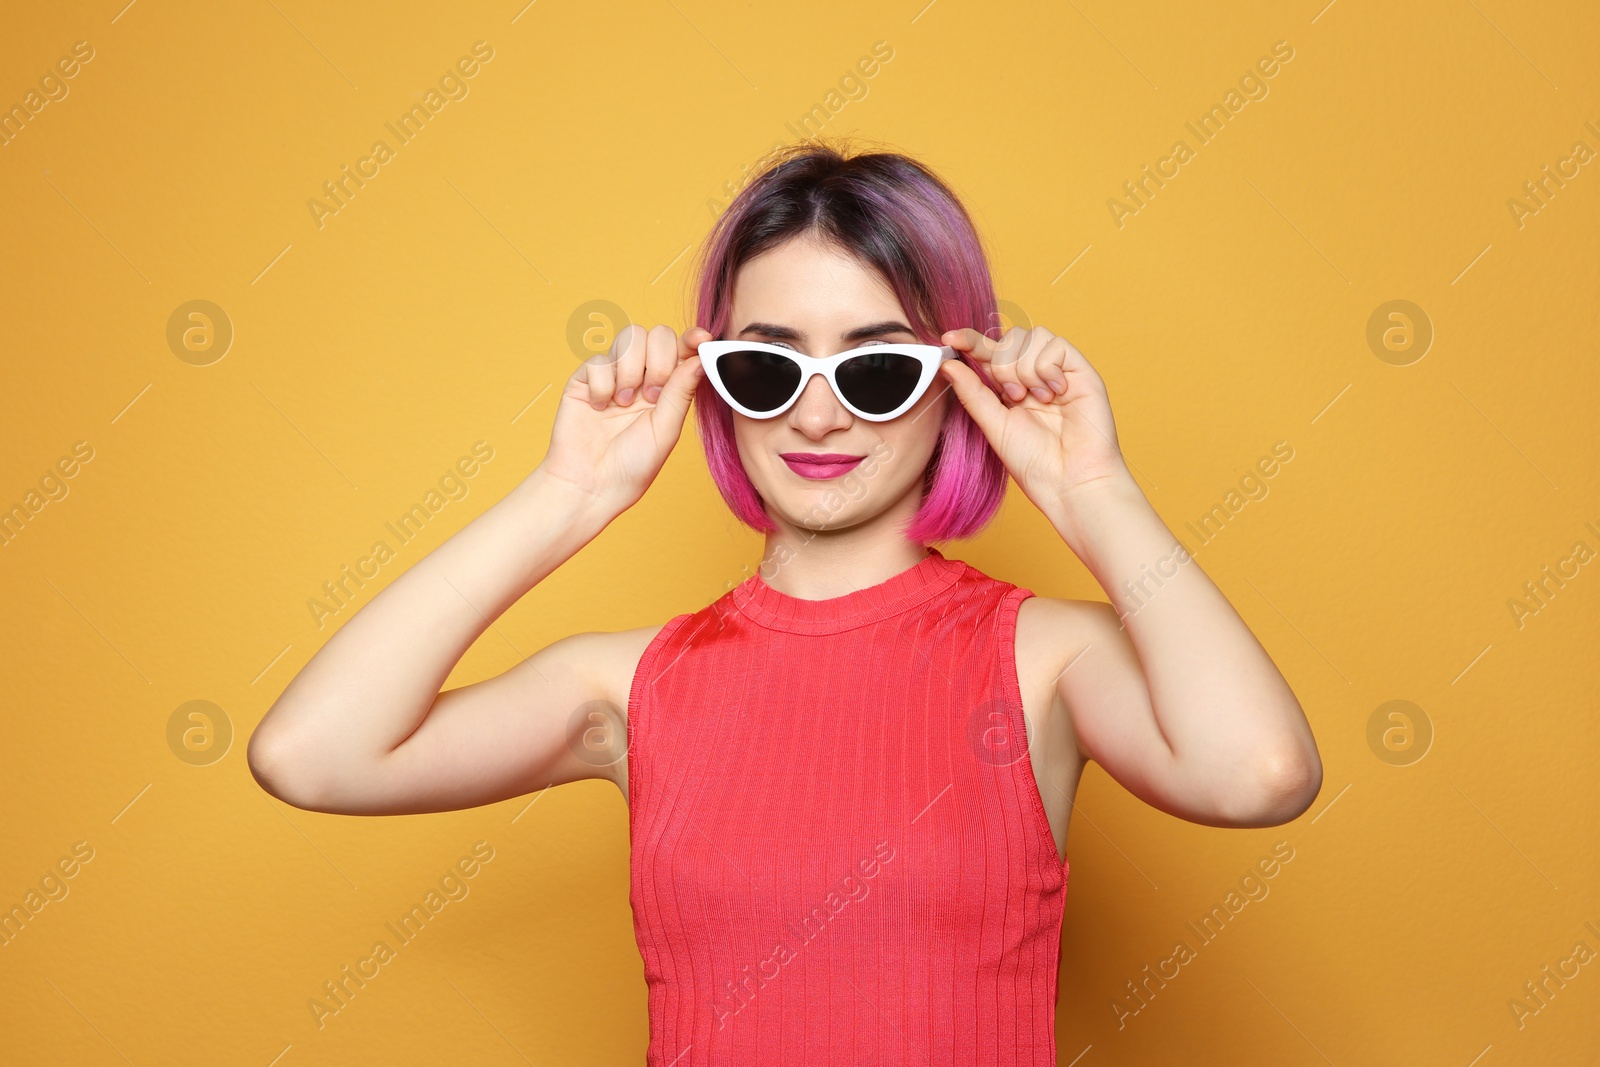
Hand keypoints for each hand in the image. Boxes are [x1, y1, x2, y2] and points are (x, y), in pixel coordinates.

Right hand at [538, 323, 709, 511]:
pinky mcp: (585, 378)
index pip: (683, 351)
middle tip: (650, 395)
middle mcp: (643, 376)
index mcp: (668, 389)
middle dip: (659, 361)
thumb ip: (681, 392)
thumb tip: (701, 357)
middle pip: (658, 335)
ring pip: (630, 337)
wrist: (590, 484)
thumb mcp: (665, 430)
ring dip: (631, 370)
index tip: (702, 339)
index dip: (693, 339)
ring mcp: (614, 374)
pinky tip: (600, 408)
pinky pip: (598, 359)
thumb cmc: (632, 466)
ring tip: (624, 402)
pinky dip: (603, 384)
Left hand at [938, 325, 1132, 513]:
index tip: (949, 339)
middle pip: (1009, 339)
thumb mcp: (993, 424)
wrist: (1069, 480)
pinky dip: (1048, 367)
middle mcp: (1033, 376)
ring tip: (1037, 399)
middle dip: (1003, 365)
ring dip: (1025, 368)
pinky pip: (1056, 344)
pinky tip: (1055, 393)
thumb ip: (972, 392)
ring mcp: (1057, 372)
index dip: (969, 341)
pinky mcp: (1080, 371)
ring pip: (1031, 337)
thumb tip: (946, 363)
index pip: (987, 353)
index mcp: (1009, 388)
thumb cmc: (1034, 461)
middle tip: (1014, 397)